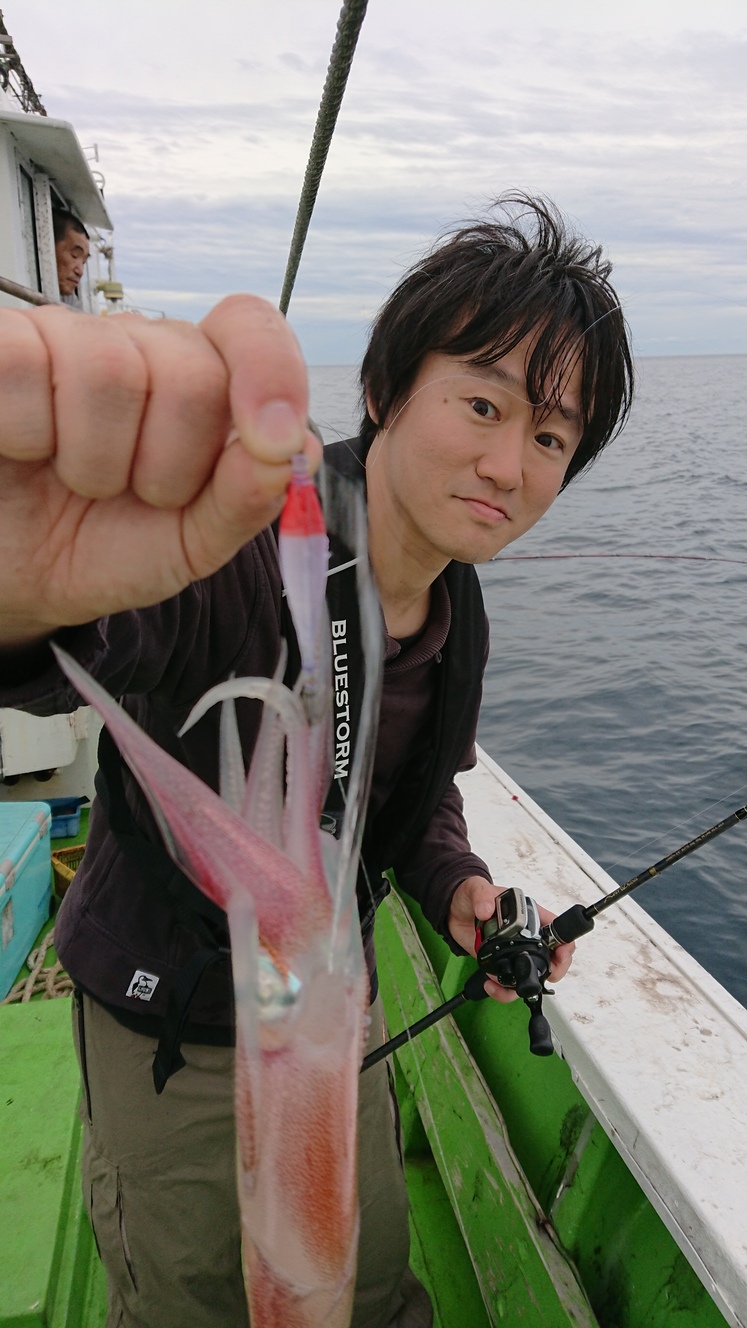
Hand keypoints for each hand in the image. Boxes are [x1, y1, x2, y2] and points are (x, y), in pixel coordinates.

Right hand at [0, 296, 320, 647]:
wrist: (22, 581)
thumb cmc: (107, 547)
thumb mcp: (192, 544)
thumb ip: (249, 500)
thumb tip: (296, 449)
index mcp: (199, 378)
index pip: (249, 328)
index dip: (271, 374)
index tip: (273, 442)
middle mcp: (137, 344)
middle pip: (190, 373)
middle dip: (169, 464)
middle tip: (134, 493)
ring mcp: (64, 339)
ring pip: (108, 371)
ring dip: (95, 462)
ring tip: (78, 481)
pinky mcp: (1, 348)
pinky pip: (24, 368)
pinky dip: (28, 435)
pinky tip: (26, 451)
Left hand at [447, 876, 574, 1003]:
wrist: (451, 910)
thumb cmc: (471, 894)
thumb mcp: (477, 889)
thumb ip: (482, 896)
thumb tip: (485, 909)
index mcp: (529, 916)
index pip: (556, 930)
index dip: (564, 945)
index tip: (560, 956)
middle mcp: (525, 936)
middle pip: (551, 958)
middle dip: (552, 972)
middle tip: (547, 977)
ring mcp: (513, 951)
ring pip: (529, 975)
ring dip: (523, 987)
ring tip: (507, 987)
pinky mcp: (498, 962)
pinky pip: (507, 982)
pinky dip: (502, 990)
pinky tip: (491, 985)